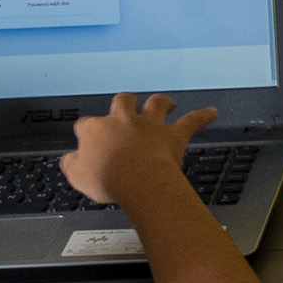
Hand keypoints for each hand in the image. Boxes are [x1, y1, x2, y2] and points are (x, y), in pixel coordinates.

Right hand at [60, 92, 218, 205]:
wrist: (138, 180)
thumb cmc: (108, 179)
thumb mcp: (76, 175)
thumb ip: (71, 164)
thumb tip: (70, 159)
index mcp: (96, 129)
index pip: (87, 125)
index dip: (87, 133)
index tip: (88, 142)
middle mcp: (123, 120)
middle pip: (122, 102)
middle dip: (124, 104)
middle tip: (127, 109)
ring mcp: (150, 125)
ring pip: (155, 104)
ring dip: (160, 102)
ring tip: (165, 103)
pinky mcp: (173, 135)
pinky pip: (192, 121)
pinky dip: (203, 116)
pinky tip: (212, 112)